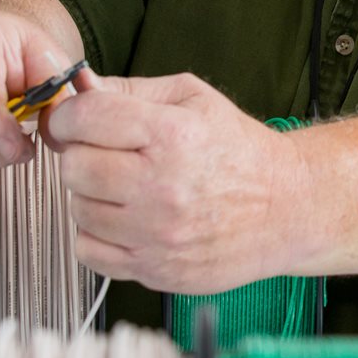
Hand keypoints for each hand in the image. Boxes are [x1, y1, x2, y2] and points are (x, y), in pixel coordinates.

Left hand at [44, 72, 315, 294]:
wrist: (286, 208)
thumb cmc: (242, 153)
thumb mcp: (196, 100)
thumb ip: (133, 91)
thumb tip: (80, 89)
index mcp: (173, 135)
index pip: (83, 118)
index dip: (71, 116)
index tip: (79, 121)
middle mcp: (162, 186)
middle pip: (73, 166)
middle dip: (83, 155)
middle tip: (108, 155)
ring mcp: (156, 233)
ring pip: (77, 209)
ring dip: (93, 197)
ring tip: (126, 189)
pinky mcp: (153, 268)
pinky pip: (87, 250)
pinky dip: (98, 235)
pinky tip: (126, 220)